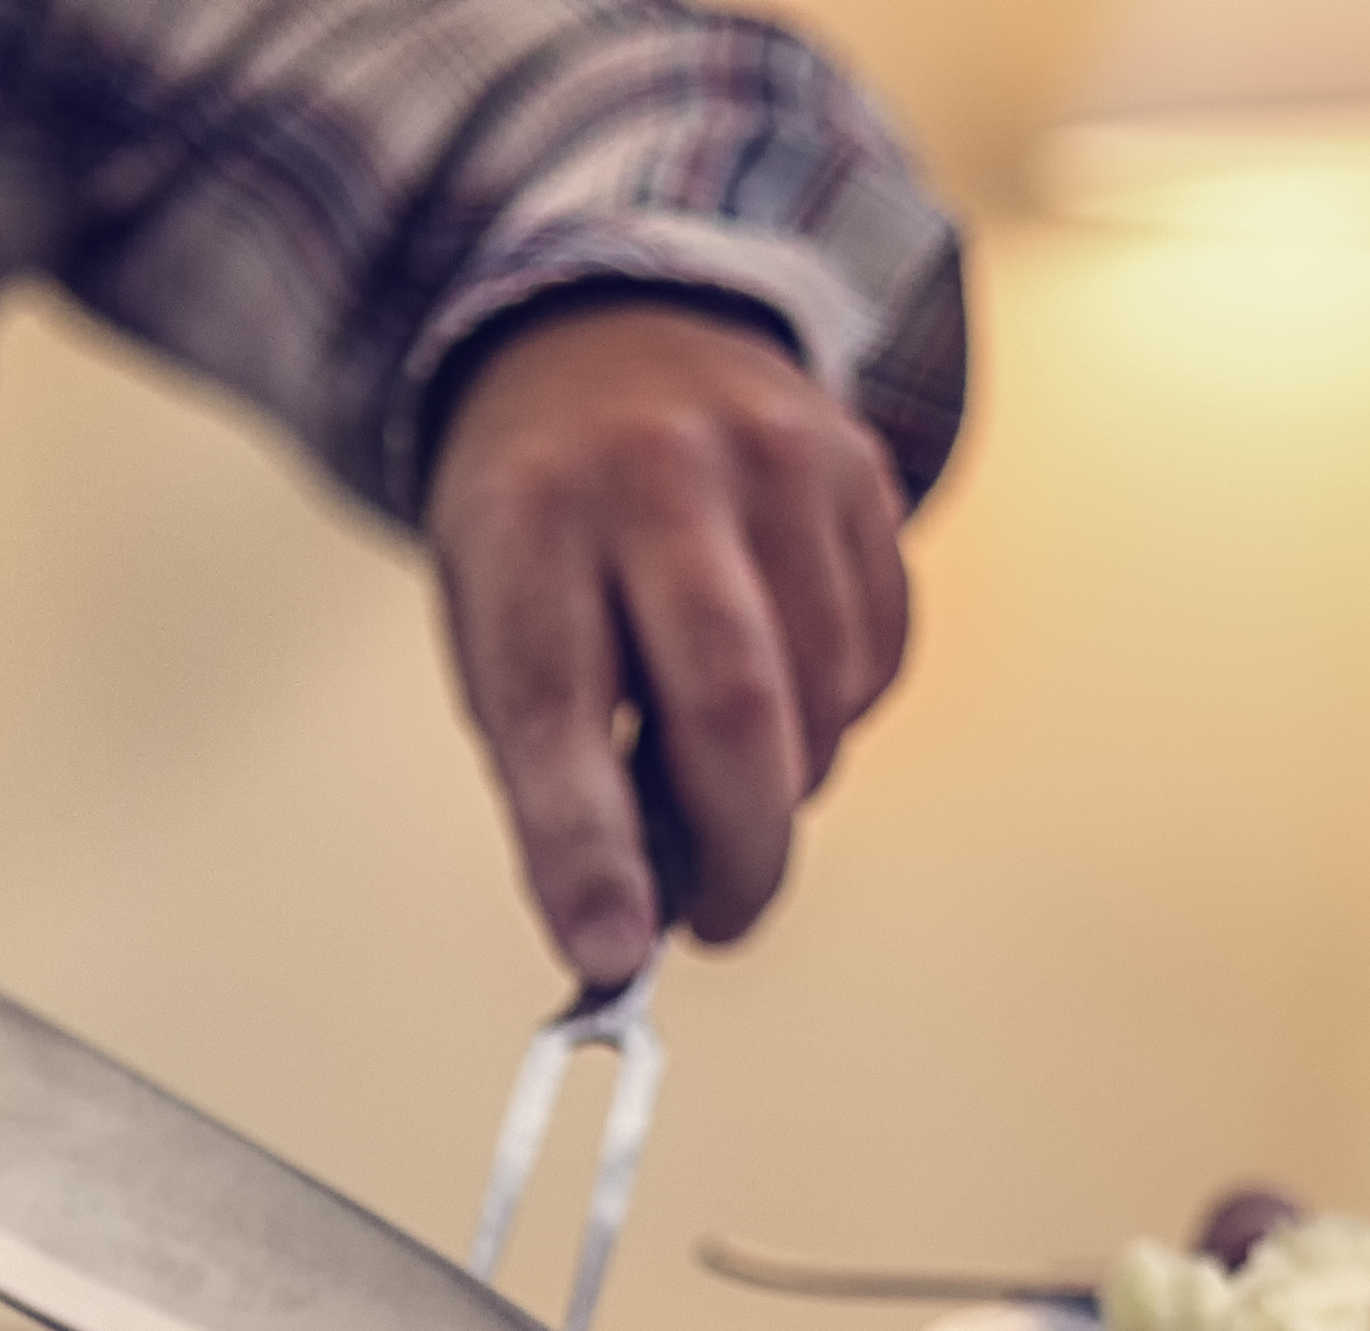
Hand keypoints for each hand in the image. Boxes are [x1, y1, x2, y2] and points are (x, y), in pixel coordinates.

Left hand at [425, 298, 910, 987]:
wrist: (604, 336)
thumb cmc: (540, 517)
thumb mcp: (493, 627)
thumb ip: (554, 772)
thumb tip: (621, 933)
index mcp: (531, 518)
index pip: (560, 710)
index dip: (587, 848)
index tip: (610, 955)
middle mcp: (657, 475)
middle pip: (732, 704)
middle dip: (736, 852)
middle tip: (715, 920)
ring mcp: (776, 459)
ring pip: (822, 696)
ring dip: (785, 788)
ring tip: (725, 782)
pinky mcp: (857, 469)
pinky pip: (876, 656)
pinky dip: (834, 718)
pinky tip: (780, 692)